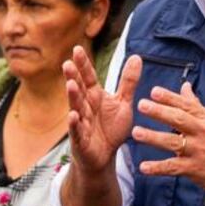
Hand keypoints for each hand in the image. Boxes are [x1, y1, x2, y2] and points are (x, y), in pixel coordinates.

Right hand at [64, 46, 141, 173]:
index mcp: (95, 95)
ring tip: (70, 85)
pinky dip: (74, 124)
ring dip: (73, 97)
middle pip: (79, 89)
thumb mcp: (123, 102)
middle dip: (73, 77)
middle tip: (67, 64)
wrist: (105, 156)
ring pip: (76, 107)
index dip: (83, 65)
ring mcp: (81, 122)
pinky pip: (77, 131)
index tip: (77, 49)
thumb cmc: (111, 128)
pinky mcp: (81, 139)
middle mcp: (85, 106)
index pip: (88, 77)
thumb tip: (137, 56)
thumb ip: (128, 81)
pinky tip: (73, 116)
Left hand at [134, 82, 204, 196]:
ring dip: (153, 137)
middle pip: (179, 119)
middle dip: (159, 112)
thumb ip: (195, 105)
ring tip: (136, 132)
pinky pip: (173, 167)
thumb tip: (185, 86)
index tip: (154, 91)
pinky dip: (158, 167)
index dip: (169, 98)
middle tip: (142, 105)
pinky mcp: (194, 169)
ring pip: (173, 142)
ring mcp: (198, 151)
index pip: (186, 105)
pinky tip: (143, 167)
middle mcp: (202, 133)